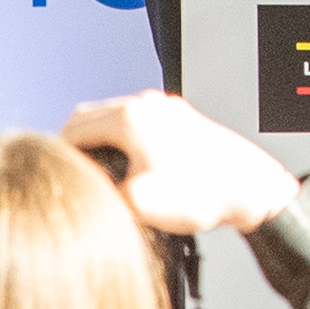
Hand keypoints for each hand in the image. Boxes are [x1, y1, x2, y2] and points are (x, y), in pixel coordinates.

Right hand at [65, 91, 298, 234]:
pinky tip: (131, 170)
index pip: (72, 128)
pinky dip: (123, 142)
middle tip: (77, 177)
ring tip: (102, 176)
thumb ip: (100, 193)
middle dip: (78, 147)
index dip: (59, 155)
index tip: (59, 176)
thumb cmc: (202, 193)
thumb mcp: (139, 204)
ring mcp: (165, 109)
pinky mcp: (179, 120)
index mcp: (130, 117)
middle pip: (89, 118)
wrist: (250, 189)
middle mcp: (146, 104)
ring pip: (113, 119)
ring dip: (101, 143)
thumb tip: (80, 191)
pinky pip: (136, 124)